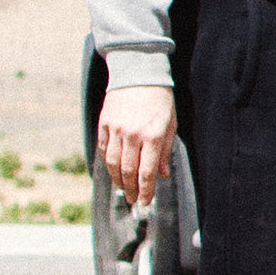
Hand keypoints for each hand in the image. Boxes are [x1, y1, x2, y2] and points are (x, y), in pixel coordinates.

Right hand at [96, 85, 176, 208]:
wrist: (138, 73)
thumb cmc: (160, 99)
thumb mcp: (170, 124)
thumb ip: (165, 151)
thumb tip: (163, 175)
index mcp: (152, 136)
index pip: (147, 172)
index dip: (146, 191)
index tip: (145, 202)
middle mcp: (132, 135)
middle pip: (128, 171)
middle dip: (131, 189)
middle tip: (133, 200)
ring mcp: (116, 129)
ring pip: (113, 163)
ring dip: (118, 179)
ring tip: (123, 189)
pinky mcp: (104, 123)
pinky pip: (104, 149)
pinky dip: (108, 162)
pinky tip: (114, 170)